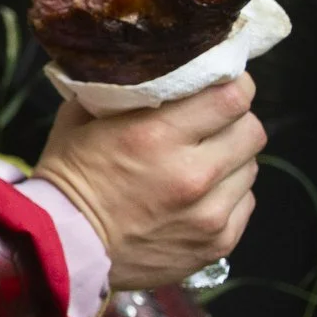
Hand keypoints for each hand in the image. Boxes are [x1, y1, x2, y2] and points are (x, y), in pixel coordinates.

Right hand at [33, 74, 262, 289]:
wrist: (65, 246)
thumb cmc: (68, 179)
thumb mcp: (79, 120)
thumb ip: (119, 93)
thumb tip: (149, 69)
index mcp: (155, 136)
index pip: (232, 97)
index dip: (234, 84)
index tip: (224, 82)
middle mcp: (191, 173)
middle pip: (251, 130)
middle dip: (235, 121)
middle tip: (214, 122)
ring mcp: (209, 212)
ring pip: (251, 167)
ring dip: (231, 158)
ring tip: (201, 161)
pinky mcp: (218, 241)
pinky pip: (244, 202)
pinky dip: (227, 193)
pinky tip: (199, 194)